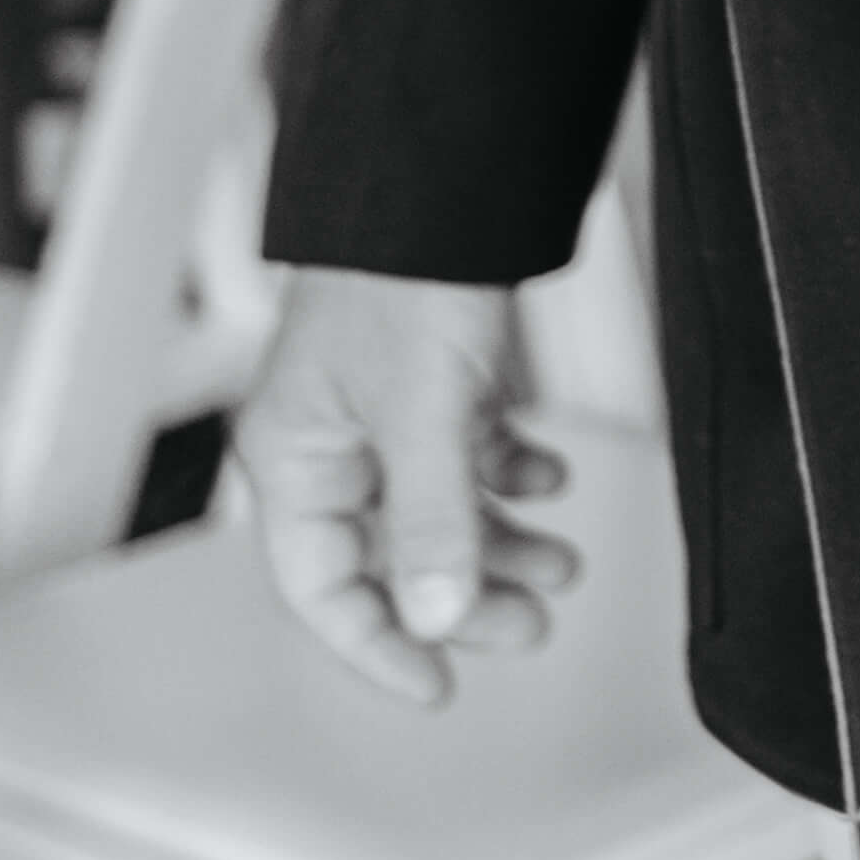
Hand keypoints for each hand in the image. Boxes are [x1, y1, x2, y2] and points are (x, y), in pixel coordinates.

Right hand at [236, 268, 580, 704]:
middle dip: (464, 596)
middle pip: (390, 557)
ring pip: (437, 510)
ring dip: (500, 542)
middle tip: (531, 625)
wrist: (446, 176)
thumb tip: (439, 616)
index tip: (437, 684)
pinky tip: (547, 480)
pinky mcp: (429, 379)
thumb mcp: (424, 414)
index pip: (321, 589)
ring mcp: (380, 412)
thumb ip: (431, 521)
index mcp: (296, 458)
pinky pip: (466, 453)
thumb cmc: (403, 274)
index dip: (378, 645)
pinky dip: (508, 472)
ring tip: (562, 565)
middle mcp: (332, 442)